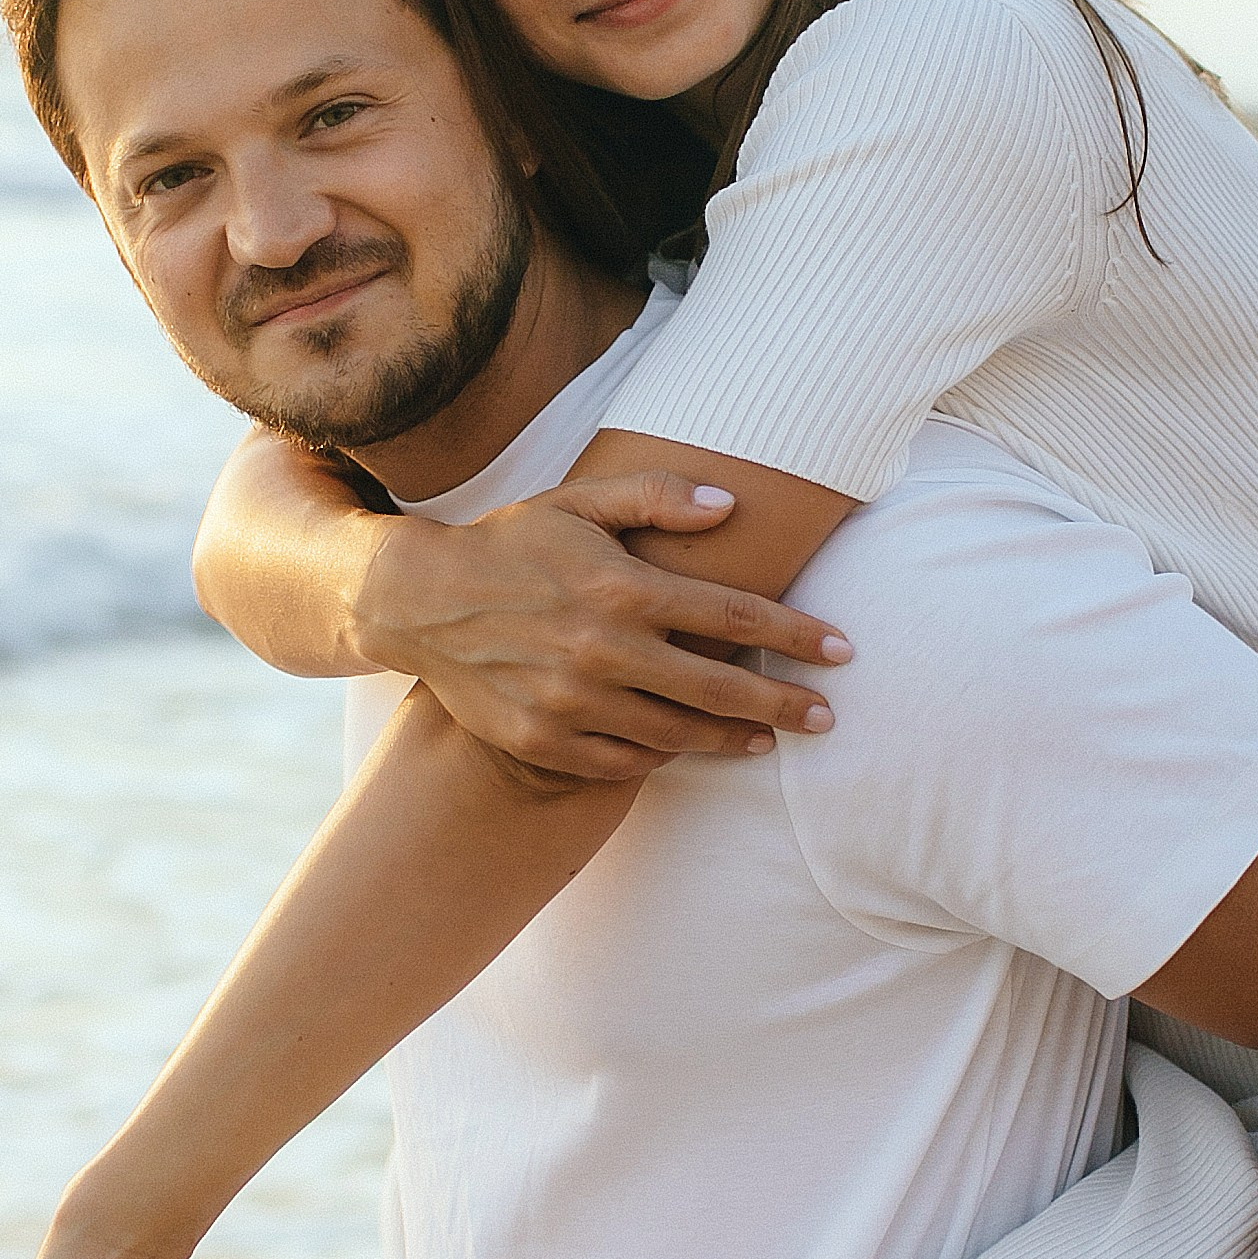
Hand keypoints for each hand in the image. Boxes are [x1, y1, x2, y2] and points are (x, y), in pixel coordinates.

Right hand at [356, 473, 850, 782]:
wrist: (416, 603)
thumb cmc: (510, 545)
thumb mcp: (579, 502)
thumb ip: (657, 496)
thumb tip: (732, 506)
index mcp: (620, 587)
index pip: (732, 616)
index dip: (795, 635)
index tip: (841, 650)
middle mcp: (601, 651)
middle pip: (719, 688)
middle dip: (784, 703)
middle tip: (828, 717)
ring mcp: (571, 704)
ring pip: (676, 735)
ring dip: (732, 739)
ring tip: (767, 738)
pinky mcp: (544, 742)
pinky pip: (622, 762)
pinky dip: (660, 757)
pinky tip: (684, 747)